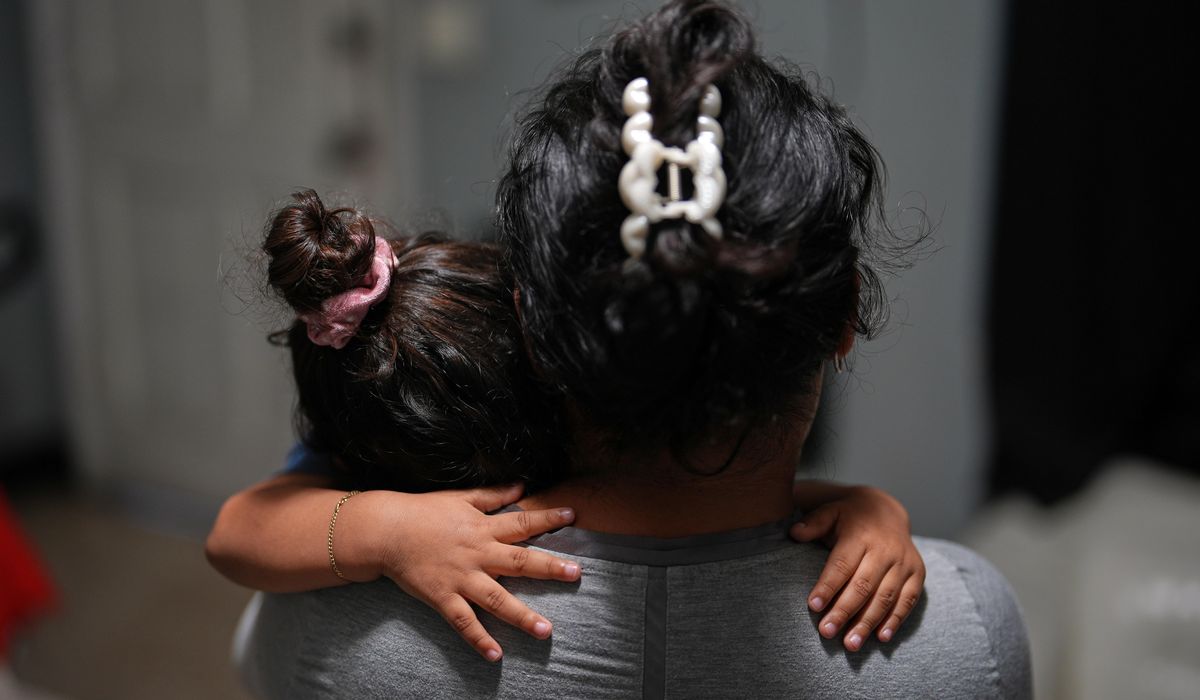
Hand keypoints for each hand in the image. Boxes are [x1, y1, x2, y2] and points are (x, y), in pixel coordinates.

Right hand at [352, 483, 580, 661]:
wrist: (385, 531)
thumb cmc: (422, 512)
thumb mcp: (460, 498)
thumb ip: (493, 496)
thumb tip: (521, 487)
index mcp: (483, 528)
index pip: (522, 523)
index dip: (547, 519)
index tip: (572, 516)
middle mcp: (477, 554)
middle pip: (520, 562)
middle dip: (549, 568)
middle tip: (576, 574)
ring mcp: (461, 578)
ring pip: (497, 599)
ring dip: (522, 616)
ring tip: (546, 630)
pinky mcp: (443, 597)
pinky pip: (464, 622)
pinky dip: (479, 639)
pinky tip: (496, 655)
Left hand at [789, 485, 924, 651]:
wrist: (887, 510)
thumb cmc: (850, 517)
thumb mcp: (830, 512)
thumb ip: (813, 523)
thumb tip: (794, 533)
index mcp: (861, 535)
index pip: (842, 564)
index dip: (828, 586)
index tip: (813, 606)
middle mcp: (885, 550)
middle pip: (863, 585)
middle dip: (844, 611)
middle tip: (827, 632)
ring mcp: (904, 563)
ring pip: (885, 597)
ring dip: (868, 623)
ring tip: (851, 644)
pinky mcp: (917, 574)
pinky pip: (907, 601)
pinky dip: (895, 621)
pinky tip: (881, 638)